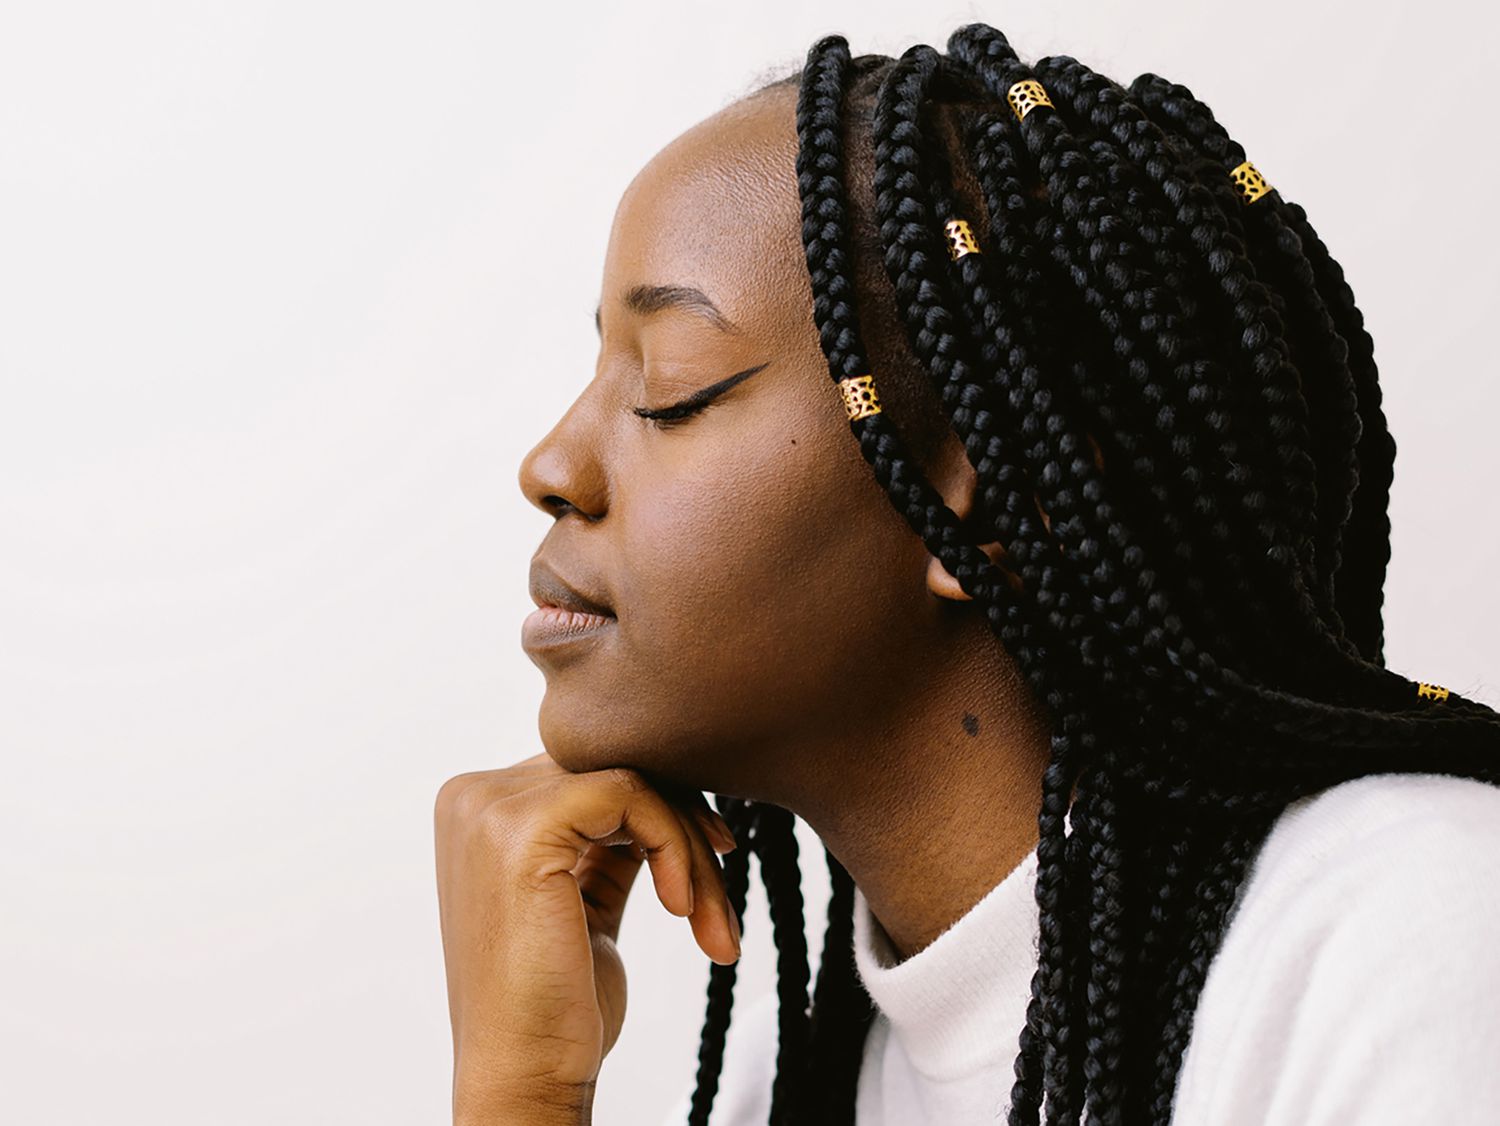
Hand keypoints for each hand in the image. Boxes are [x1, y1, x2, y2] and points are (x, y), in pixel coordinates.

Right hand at [434, 752, 740, 1122]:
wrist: (527, 1076)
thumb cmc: (557, 1002)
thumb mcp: (583, 897)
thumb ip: (607, 839)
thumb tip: (671, 788)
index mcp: (479, 810)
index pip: (591, 770)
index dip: (662, 807)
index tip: (714, 854)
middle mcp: (474, 796)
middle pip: (613, 768)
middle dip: (684, 827)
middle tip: (716, 900)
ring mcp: (491, 808)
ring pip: (632, 780)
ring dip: (690, 848)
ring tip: (710, 921)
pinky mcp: (524, 828)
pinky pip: (633, 795)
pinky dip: (676, 845)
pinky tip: (682, 908)